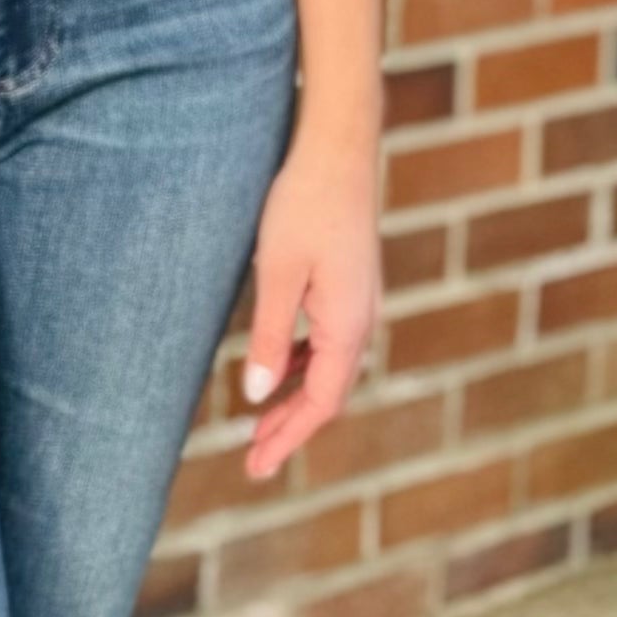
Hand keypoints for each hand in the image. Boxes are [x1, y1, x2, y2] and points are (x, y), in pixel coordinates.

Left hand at [236, 123, 378, 481]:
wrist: (339, 149)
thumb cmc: (303, 205)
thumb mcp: (277, 274)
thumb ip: (269, 337)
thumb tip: (258, 395)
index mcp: (348, 326)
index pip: (321, 403)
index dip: (288, 439)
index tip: (255, 468)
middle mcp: (363, 320)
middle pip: (329, 394)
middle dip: (292, 429)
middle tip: (253, 460)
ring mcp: (362, 302)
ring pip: (331, 370)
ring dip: (298, 398)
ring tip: (262, 424)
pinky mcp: (352, 284)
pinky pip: (330, 342)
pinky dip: (304, 366)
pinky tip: (280, 366)